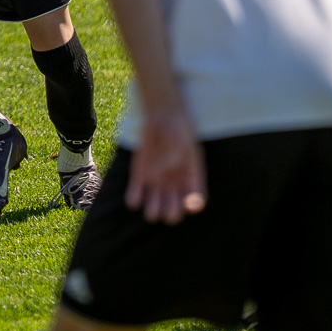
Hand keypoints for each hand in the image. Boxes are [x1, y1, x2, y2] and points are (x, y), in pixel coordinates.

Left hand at [124, 108, 205, 224]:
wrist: (162, 117)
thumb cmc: (177, 130)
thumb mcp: (180, 142)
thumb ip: (170, 159)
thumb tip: (154, 175)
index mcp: (191, 178)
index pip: (196, 200)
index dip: (193, 206)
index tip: (189, 205)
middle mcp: (175, 184)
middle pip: (174, 210)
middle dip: (171, 213)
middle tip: (166, 212)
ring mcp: (157, 182)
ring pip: (155, 207)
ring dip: (153, 210)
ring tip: (151, 209)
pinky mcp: (140, 177)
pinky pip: (136, 195)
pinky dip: (134, 199)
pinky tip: (134, 199)